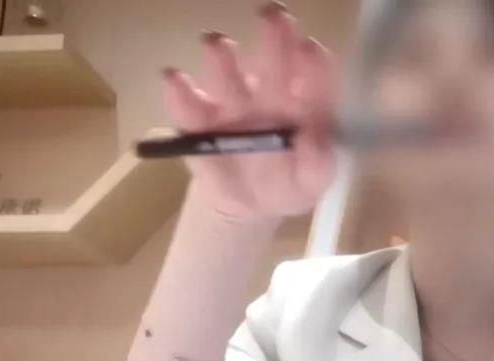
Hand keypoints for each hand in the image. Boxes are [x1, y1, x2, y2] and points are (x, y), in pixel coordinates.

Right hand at [163, 2, 337, 219]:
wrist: (251, 207)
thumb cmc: (289, 184)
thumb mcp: (311, 182)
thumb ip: (319, 163)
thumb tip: (313, 142)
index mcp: (304, 104)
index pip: (314, 77)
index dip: (314, 64)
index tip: (310, 50)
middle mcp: (269, 94)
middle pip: (273, 61)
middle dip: (274, 37)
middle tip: (273, 15)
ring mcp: (232, 105)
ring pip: (227, 74)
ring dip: (222, 59)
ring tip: (217, 46)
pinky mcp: (199, 124)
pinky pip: (187, 106)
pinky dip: (179, 92)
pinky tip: (174, 79)